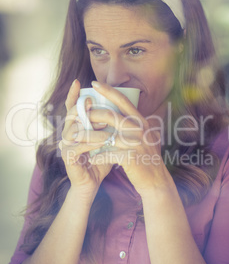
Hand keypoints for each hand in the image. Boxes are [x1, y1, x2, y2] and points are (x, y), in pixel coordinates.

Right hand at [59, 80, 112, 196]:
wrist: (93, 182)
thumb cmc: (101, 158)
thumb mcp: (108, 139)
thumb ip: (112, 125)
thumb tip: (127, 108)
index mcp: (77, 127)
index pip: (72, 107)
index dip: (73, 94)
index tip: (78, 81)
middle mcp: (68, 133)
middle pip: (71, 115)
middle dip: (83, 109)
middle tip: (94, 103)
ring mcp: (65, 145)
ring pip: (74, 130)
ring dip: (91, 128)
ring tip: (106, 127)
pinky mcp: (67, 157)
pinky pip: (77, 147)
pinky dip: (90, 143)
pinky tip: (102, 141)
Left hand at [87, 82, 171, 193]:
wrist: (156, 181)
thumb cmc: (146, 159)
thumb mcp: (146, 137)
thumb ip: (134, 125)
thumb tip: (120, 113)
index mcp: (142, 122)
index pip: (124, 101)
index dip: (108, 91)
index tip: (94, 84)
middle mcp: (140, 129)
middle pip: (111, 116)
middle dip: (92, 114)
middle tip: (78, 115)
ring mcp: (136, 143)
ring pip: (106, 136)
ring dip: (89, 137)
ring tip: (76, 138)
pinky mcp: (131, 158)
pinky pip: (109, 155)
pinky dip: (98, 158)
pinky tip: (91, 160)